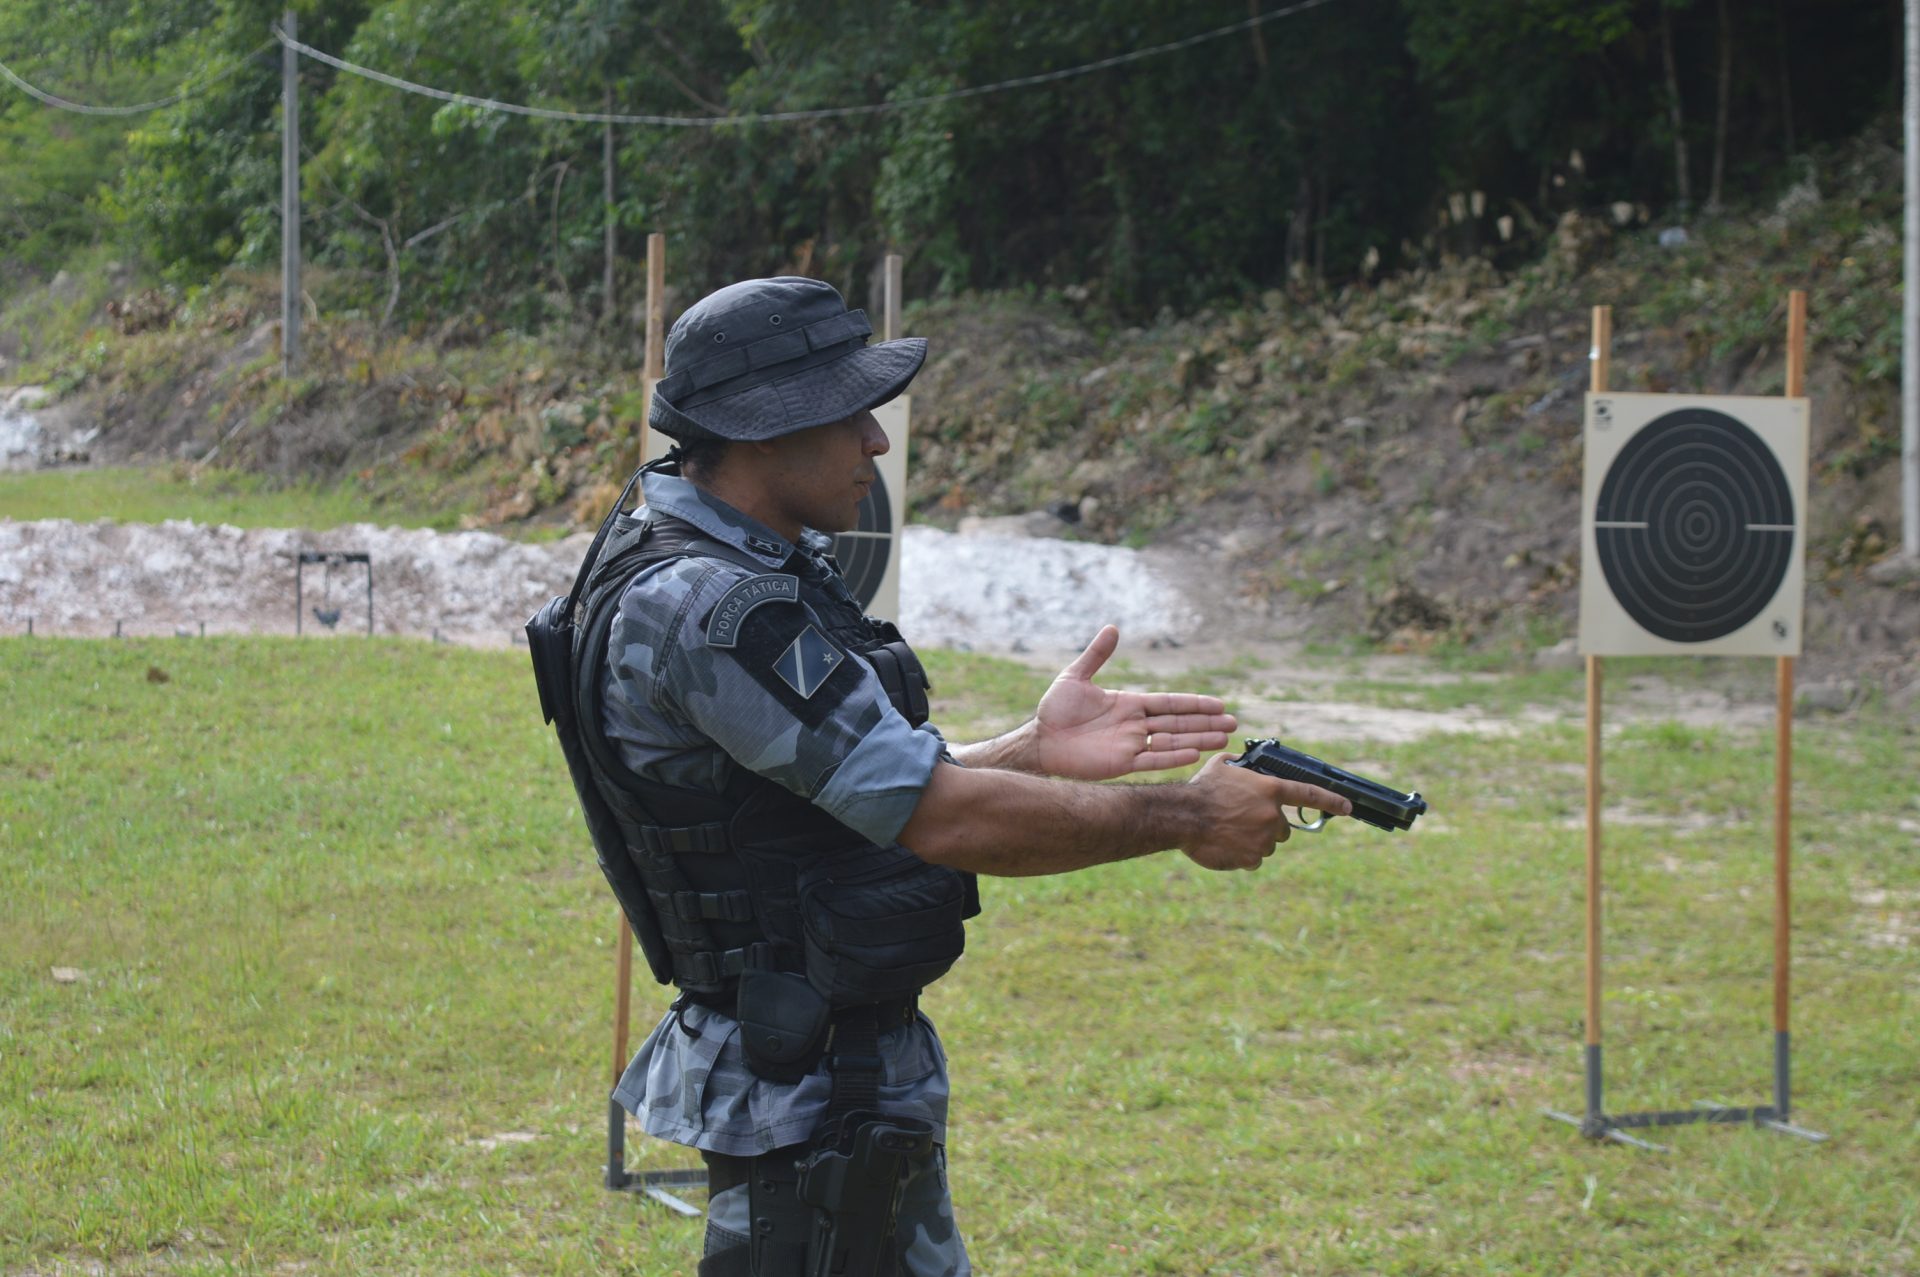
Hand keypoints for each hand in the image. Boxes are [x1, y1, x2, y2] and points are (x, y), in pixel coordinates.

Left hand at [1033, 624, 1236, 780]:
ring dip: (1198, 740)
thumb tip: (1112, 627)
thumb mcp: (1076, 677)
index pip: (1170, 703)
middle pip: (1178, 723)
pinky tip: (1194, 753)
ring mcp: (1130, 745)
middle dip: (1206, 723)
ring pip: (1172, 742)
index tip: (1219, 704)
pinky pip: (1152, 761)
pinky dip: (1172, 757)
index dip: (1194, 704)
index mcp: (1129, 704)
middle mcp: (1135, 725)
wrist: (1039, 740)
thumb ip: (1096, 655)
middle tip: (1233, 723)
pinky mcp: (1120, 764)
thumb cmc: (1055, 709)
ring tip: (1223, 739)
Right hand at [1178, 754, 1352, 870]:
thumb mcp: (1222, 766)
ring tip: (1228, 831)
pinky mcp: (1251, 859)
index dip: (1331, 801)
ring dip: (1254, 840)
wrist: (1183, 817)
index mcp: (1270, 790)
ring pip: (1267, 844)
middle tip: (1244, 820)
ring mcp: (1263, 840)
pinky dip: (1242, 855)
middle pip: (1283, 828)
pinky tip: (1225, 844)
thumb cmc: (1201, 789)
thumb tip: (1241, 763)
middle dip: (1268, 825)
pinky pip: (1253, 859)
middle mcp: (1272, 816)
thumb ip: (1240, 766)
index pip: (1309, 795)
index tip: (1348, 807)